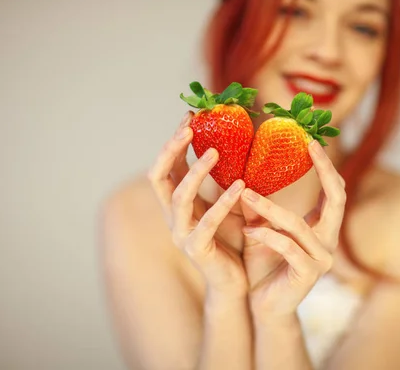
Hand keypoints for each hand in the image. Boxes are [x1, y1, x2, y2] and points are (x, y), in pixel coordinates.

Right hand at [148, 112, 248, 297]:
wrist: (234, 284)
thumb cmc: (232, 241)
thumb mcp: (228, 205)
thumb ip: (225, 181)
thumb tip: (240, 146)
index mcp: (179, 203)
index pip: (167, 166)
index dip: (174, 141)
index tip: (190, 115)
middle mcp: (174, 216)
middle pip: (159, 176)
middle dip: (171, 149)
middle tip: (189, 126)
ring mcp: (182, 234)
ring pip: (178, 197)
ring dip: (196, 172)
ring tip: (215, 151)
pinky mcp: (197, 250)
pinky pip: (207, 223)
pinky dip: (223, 202)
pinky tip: (241, 186)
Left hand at [240, 140, 346, 318]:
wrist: (263, 308)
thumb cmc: (264, 265)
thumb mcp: (261, 229)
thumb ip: (260, 207)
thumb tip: (245, 172)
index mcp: (323, 228)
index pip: (335, 191)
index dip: (326, 166)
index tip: (312, 140)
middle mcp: (329, 241)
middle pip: (337, 199)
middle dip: (324, 170)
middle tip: (308, 144)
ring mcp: (321, 260)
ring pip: (298, 225)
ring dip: (269, 208)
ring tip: (245, 194)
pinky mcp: (307, 275)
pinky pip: (287, 247)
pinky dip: (266, 236)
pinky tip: (249, 232)